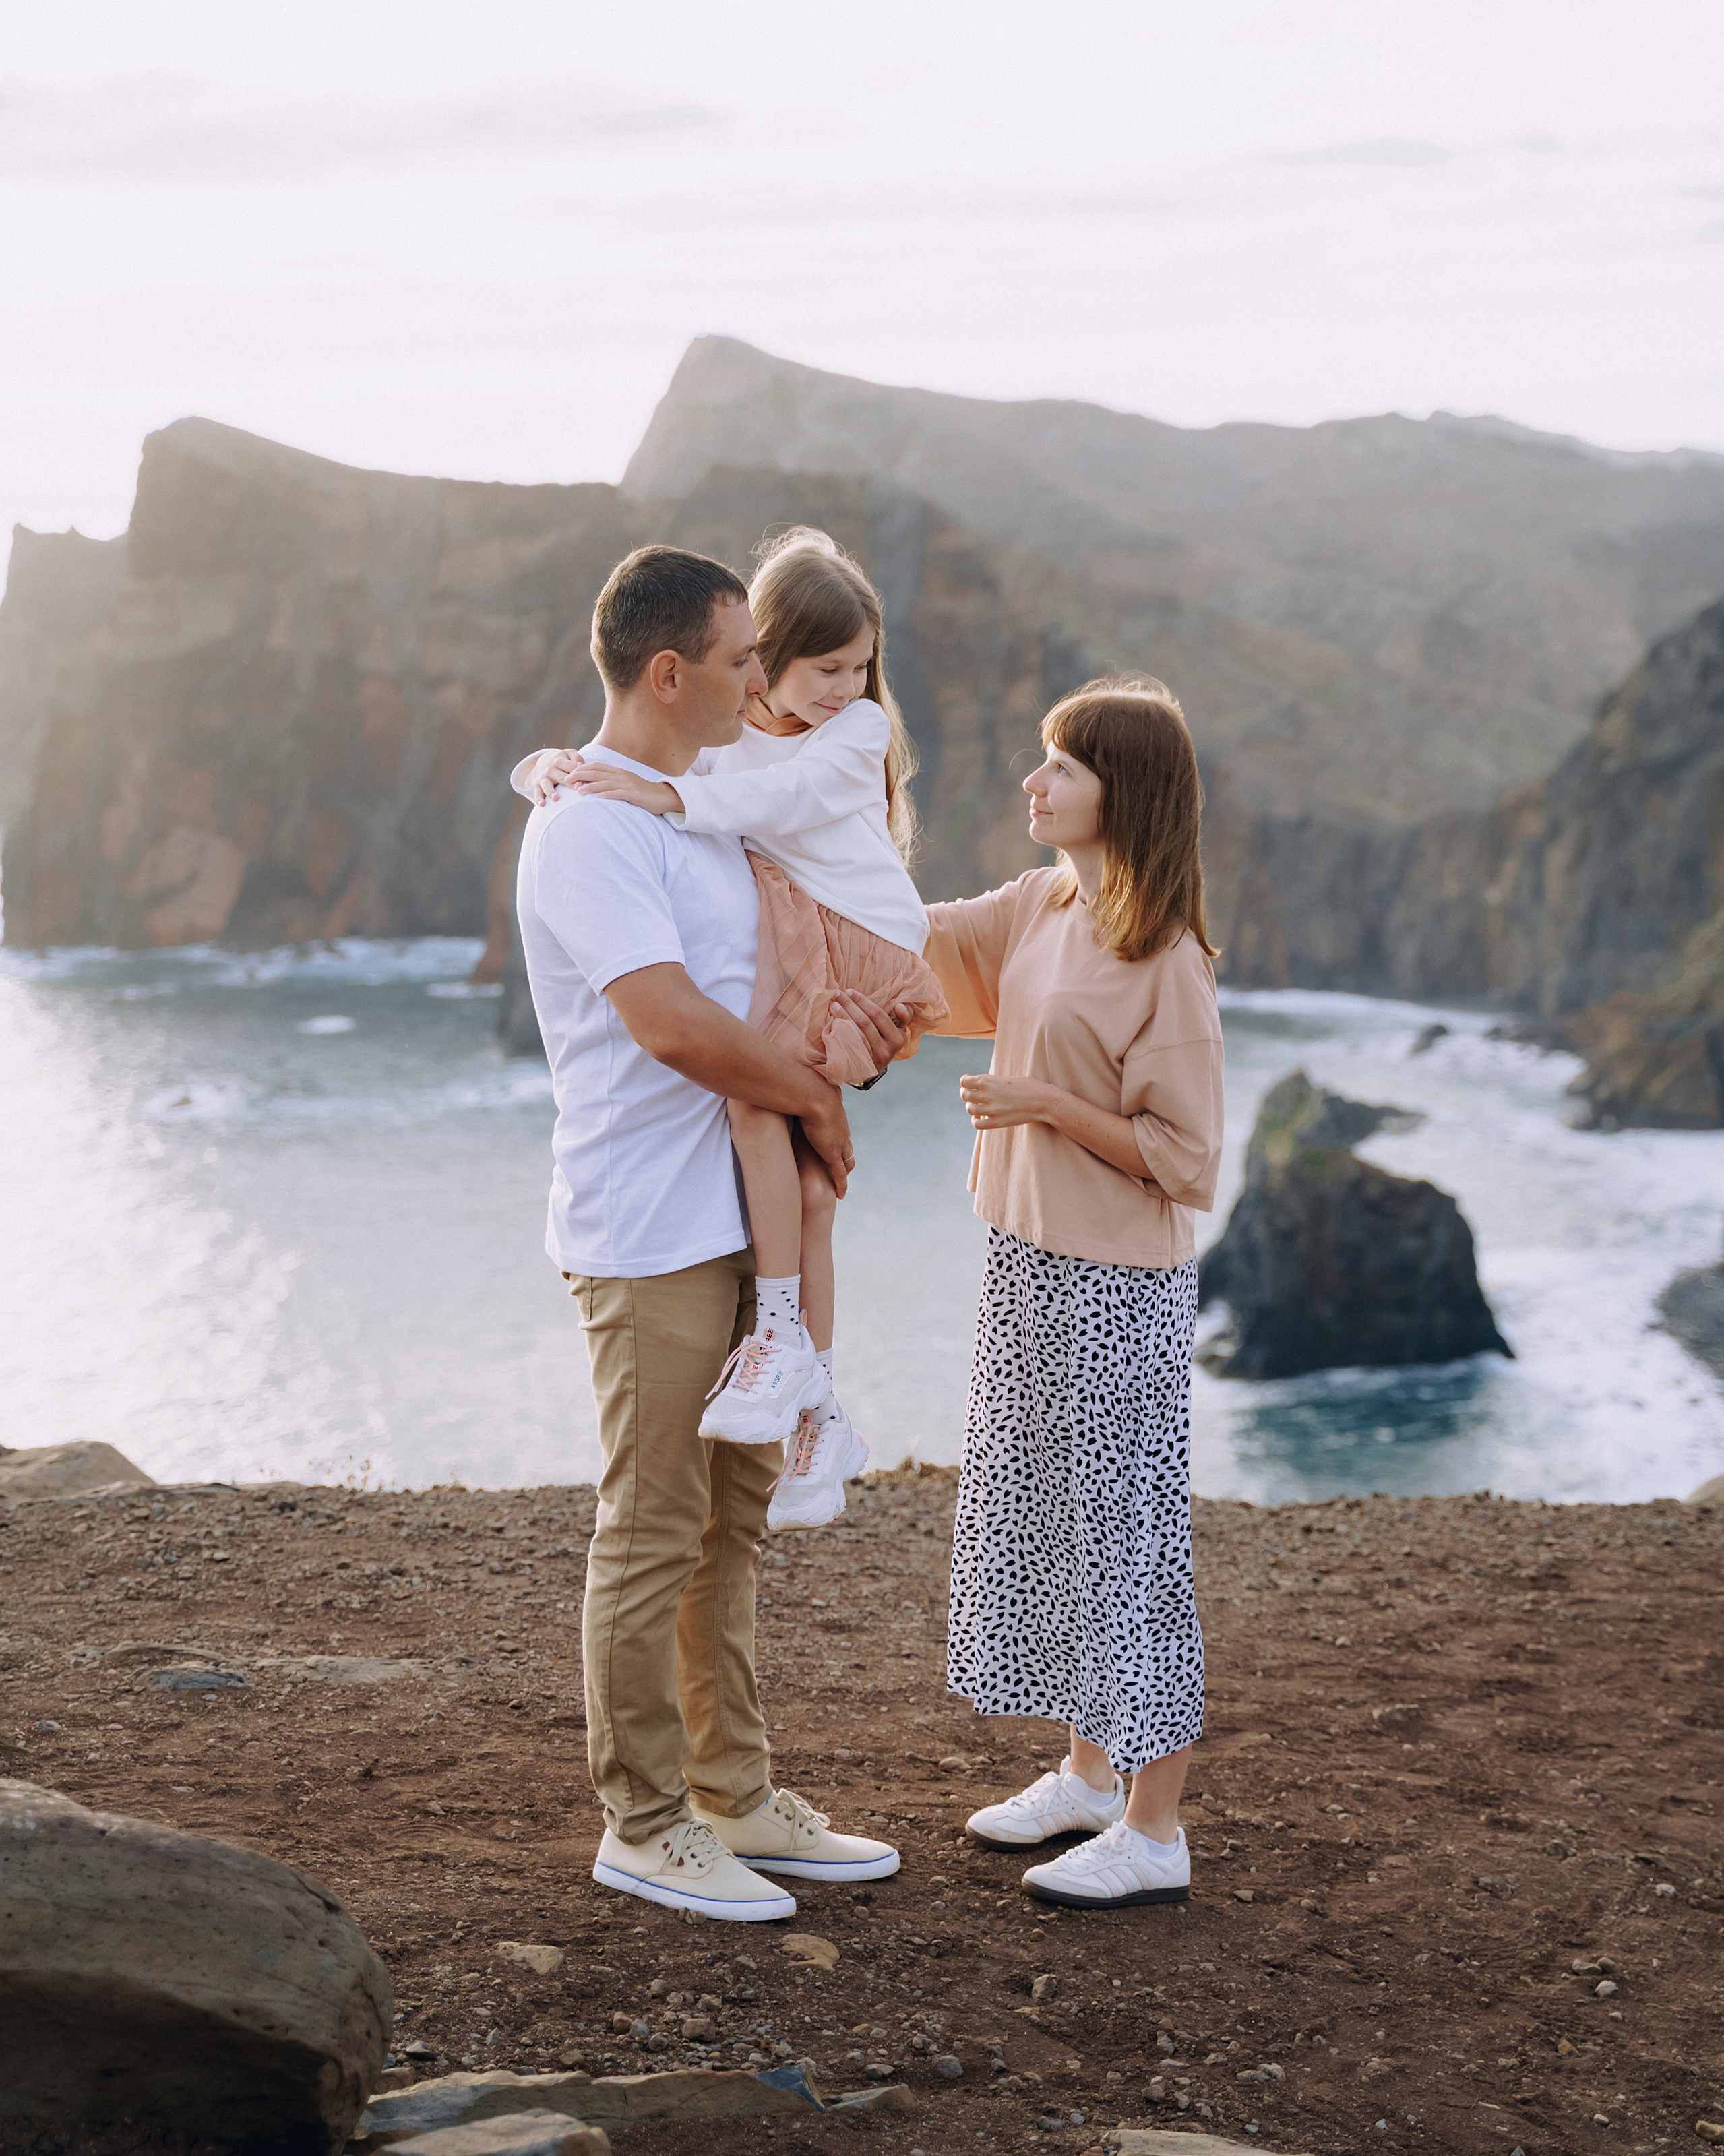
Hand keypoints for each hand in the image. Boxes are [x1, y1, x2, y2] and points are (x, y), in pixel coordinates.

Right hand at [530, 748, 583, 804]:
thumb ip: (576, 757)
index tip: (584, 779)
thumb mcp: (568, 754)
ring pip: (547, 785)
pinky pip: (537, 792)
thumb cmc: (561, 760)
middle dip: (568, 782)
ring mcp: (543, 778)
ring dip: (551, 791)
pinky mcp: (537, 785)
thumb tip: (580, 764)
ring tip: (556, 798)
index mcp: (559, 761)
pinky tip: (541, 804)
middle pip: (560, 777)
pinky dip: (538, 798)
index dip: (577, 772)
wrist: (543, 762)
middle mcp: (550, 769)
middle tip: (578, 787)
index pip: (570, 767)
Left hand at [567, 765, 682, 815]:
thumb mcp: (625, 784)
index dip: (582, 768)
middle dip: (581, 775)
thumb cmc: (642, 793)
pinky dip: (609, 795)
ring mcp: (628, 784)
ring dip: (591, 786)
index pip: (597, 766)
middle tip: (567, 780)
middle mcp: (621, 775)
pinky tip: (600, 798)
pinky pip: (620, 794)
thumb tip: (597, 784)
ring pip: (606, 783)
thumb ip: (612, 782)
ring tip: (579, 791)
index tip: (570, 773)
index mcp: (618, 772)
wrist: (662, 797)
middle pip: (598, 772)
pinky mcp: (634, 795)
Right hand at [797, 1082, 853, 1198]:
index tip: (831, 1136)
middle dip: (844, 1153)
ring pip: (845, 1160)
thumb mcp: (799, 1083)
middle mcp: (839, 1126)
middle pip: (845, 1144)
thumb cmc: (801, 1083)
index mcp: (833, 1109)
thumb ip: (793, 1084)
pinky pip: (839, 1172)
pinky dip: (841, 1183)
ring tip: (841, 1179)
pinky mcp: (832, 1153)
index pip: (837, 1125)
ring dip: (844, 1169)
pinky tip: (841, 1194)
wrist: (810, 1091)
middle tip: (840, 1160)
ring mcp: (838, 1140)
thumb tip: (782, 1076)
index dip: (836, 1133)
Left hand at [830, 988, 910, 1076]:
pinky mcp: (859, 1066)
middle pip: (865, 1023)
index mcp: (897, 1039)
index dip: (863, 1001)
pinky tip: (832, 1022)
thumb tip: (900, 1005)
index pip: (878, 1015)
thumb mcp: (897, 1031)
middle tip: (837, 994)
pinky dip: (839, 1032)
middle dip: (849, 1005)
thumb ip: (903, 1017)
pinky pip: (848, 1045)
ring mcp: (872, 1060)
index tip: (850, 991)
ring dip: (842, 1016)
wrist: (872, 1070)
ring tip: (833, 1005)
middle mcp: (885, 1051)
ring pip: (855, 1034)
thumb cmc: (883, 1044)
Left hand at [959, 1073, 1060, 1130]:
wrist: (1043, 1101)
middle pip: (965, 1095)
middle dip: (967, 1094)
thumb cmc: (1028, 1087)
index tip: (968, 1082)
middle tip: (971, 1094)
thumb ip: (991, 1083)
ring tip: (978, 1105)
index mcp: (987, 1080)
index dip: (965, 1082)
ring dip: (972, 1107)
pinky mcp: (996, 1122)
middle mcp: (985, 1094)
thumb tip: (978, 1088)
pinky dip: (976, 1120)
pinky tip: (980, 1117)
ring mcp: (990, 1110)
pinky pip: (977, 1123)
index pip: (964, 1082)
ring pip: (969, 1109)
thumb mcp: (1006, 1079)